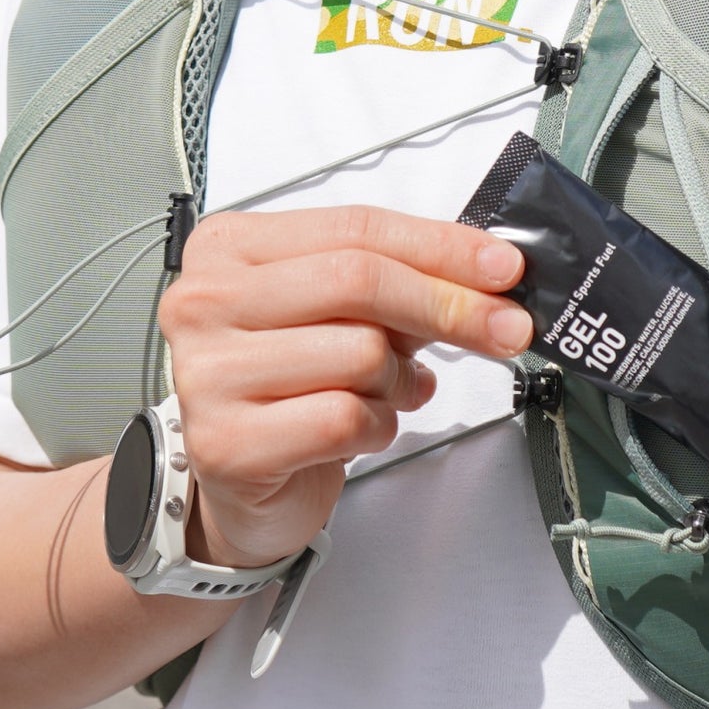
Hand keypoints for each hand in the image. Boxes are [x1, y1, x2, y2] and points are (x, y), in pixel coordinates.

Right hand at [157, 205, 531, 569]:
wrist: (238, 482)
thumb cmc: (290, 383)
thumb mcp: (341, 312)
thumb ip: (402, 282)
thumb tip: (490, 274)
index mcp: (231, 246)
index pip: (356, 227)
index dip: (441, 246)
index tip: (503, 267)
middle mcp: (204, 300)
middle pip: (360, 280)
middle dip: (450, 305)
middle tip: (504, 328)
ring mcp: (206, 372)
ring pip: (360, 351)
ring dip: (399, 380)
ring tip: (387, 393)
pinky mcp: (225, 442)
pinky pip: (343, 418)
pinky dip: (377, 426)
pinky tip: (362, 427)